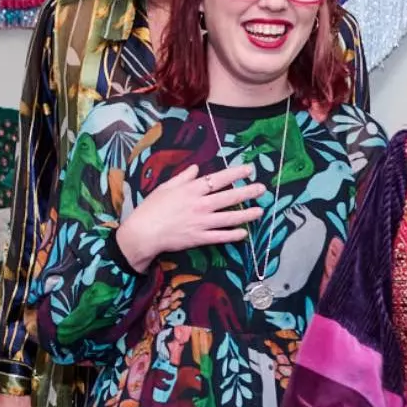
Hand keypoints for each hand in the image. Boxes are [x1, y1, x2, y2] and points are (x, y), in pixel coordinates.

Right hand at [116, 164, 265, 270]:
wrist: (143, 232)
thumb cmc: (151, 208)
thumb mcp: (166, 187)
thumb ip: (183, 177)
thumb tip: (197, 168)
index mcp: (192, 190)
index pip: (218, 179)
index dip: (235, 174)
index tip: (249, 169)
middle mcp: (200, 204)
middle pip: (229, 197)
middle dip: (248, 192)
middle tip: (262, 188)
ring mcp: (202, 222)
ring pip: (230, 217)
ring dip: (247, 214)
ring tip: (260, 211)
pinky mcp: (200, 238)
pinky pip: (221, 236)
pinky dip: (233, 235)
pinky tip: (244, 233)